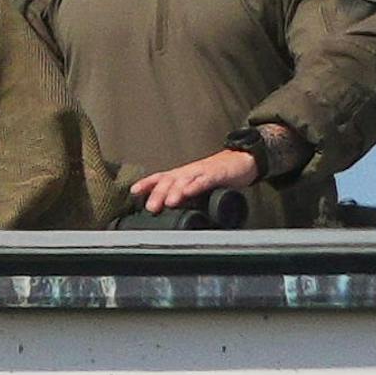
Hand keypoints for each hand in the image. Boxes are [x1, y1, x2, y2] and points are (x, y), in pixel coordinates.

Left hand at [130, 148, 258, 213]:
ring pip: (184, 181)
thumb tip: (168, 214)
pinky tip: (189, 193)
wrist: (241, 160)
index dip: (146, 184)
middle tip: (150, 208)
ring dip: (174, 192)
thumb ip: (183, 198)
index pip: (160, 178)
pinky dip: (195, 186)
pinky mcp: (216, 175)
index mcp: (180, 176)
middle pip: (168, 181)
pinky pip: (204, 180)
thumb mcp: (194, 186)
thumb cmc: (215, 175)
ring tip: (168, 203)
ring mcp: (201, 173)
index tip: (133, 192)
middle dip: (158, 194)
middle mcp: (187, 173)